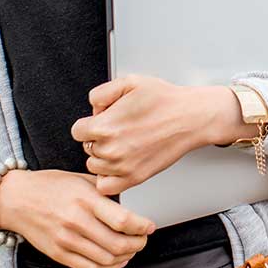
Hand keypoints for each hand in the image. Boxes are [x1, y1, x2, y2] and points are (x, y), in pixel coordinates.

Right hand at [0, 169, 154, 267]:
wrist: (17, 199)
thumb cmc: (48, 186)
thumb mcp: (80, 178)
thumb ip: (104, 191)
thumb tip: (128, 201)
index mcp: (85, 199)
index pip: (122, 219)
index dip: (142, 226)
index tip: (149, 226)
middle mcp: (77, 221)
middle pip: (118, 243)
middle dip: (138, 244)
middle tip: (143, 239)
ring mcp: (67, 240)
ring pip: (107, 259)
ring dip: (126, 257)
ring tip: (131, 249)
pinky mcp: (59, 253)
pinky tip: (115, 261)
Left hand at [71, 75, 221, 195]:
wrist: (189, 118)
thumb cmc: (164, 100)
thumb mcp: (129, 82)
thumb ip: (100, 93)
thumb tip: (92, 108)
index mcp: (104, 126)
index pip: (77, 131)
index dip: (89, 123)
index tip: (102, 120)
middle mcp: (110, 150)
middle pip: (86, 148)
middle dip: (98, 138)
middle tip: (119, 128)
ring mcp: (122, 167)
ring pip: (95, 166)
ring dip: (103, 157)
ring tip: (122, 143)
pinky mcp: (135, 178)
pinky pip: (106, 186)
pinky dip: (109, 177)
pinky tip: (120, 163)